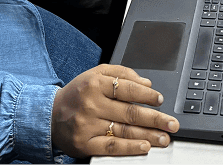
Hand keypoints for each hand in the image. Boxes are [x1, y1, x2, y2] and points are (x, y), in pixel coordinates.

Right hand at [51, 63, 178, 156]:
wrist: (50, 115)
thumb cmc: (77, 93)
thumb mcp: (95, 74)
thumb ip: (121, 74)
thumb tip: (146, 83)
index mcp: (95, 83)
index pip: (126, 89)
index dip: (146, 95)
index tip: (160, 100)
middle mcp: (92, 104)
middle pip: (129, 112)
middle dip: (154, 119)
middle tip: (171, 123)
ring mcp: (89, 125)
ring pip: (124, 131)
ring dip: (148, 135)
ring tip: (164, 137)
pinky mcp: (86, 144)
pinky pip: (111, 147)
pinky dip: (129, 148)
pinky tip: (144, 147)